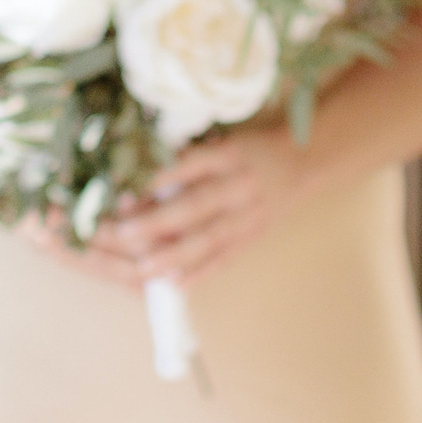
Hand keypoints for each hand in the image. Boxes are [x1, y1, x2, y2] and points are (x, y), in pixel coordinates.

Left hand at [41, 128, 307, 288]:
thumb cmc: (246, 144)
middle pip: (193, 206)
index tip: (121, 190)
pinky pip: (224, 258)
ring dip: (172, 255)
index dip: (154, 179)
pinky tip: (175, 284)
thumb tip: (132, 171)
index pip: (185, 165)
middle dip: (155, 222)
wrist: (301, 159)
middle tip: (121, 233)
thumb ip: (182, 154)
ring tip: (142, 267)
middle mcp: (236, 185)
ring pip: (207, 239)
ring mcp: (247, 215)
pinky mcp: (252, 237)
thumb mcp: (216, 138)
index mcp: (225, 154)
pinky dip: (200, 273)